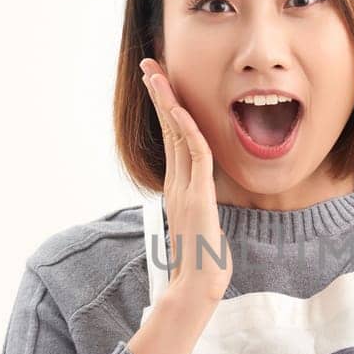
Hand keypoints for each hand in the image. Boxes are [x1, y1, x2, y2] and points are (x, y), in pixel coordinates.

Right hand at [140, 58, 231, 302]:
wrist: (196, 286)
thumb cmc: (202, 264)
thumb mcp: (202, 228)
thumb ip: (201, 211)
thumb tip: (204, 208)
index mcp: (178, 188)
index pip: (172, 139)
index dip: (167, 110)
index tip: (160, 86)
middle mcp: (177, 183)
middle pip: (168, 129)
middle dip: (159, 95)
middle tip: (149, 67)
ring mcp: (185, 188)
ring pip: (176, 134)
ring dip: (167, 101)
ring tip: (156, 75)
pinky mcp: (198, 195)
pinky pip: (194, 153)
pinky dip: (188, 128)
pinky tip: (181, 109)